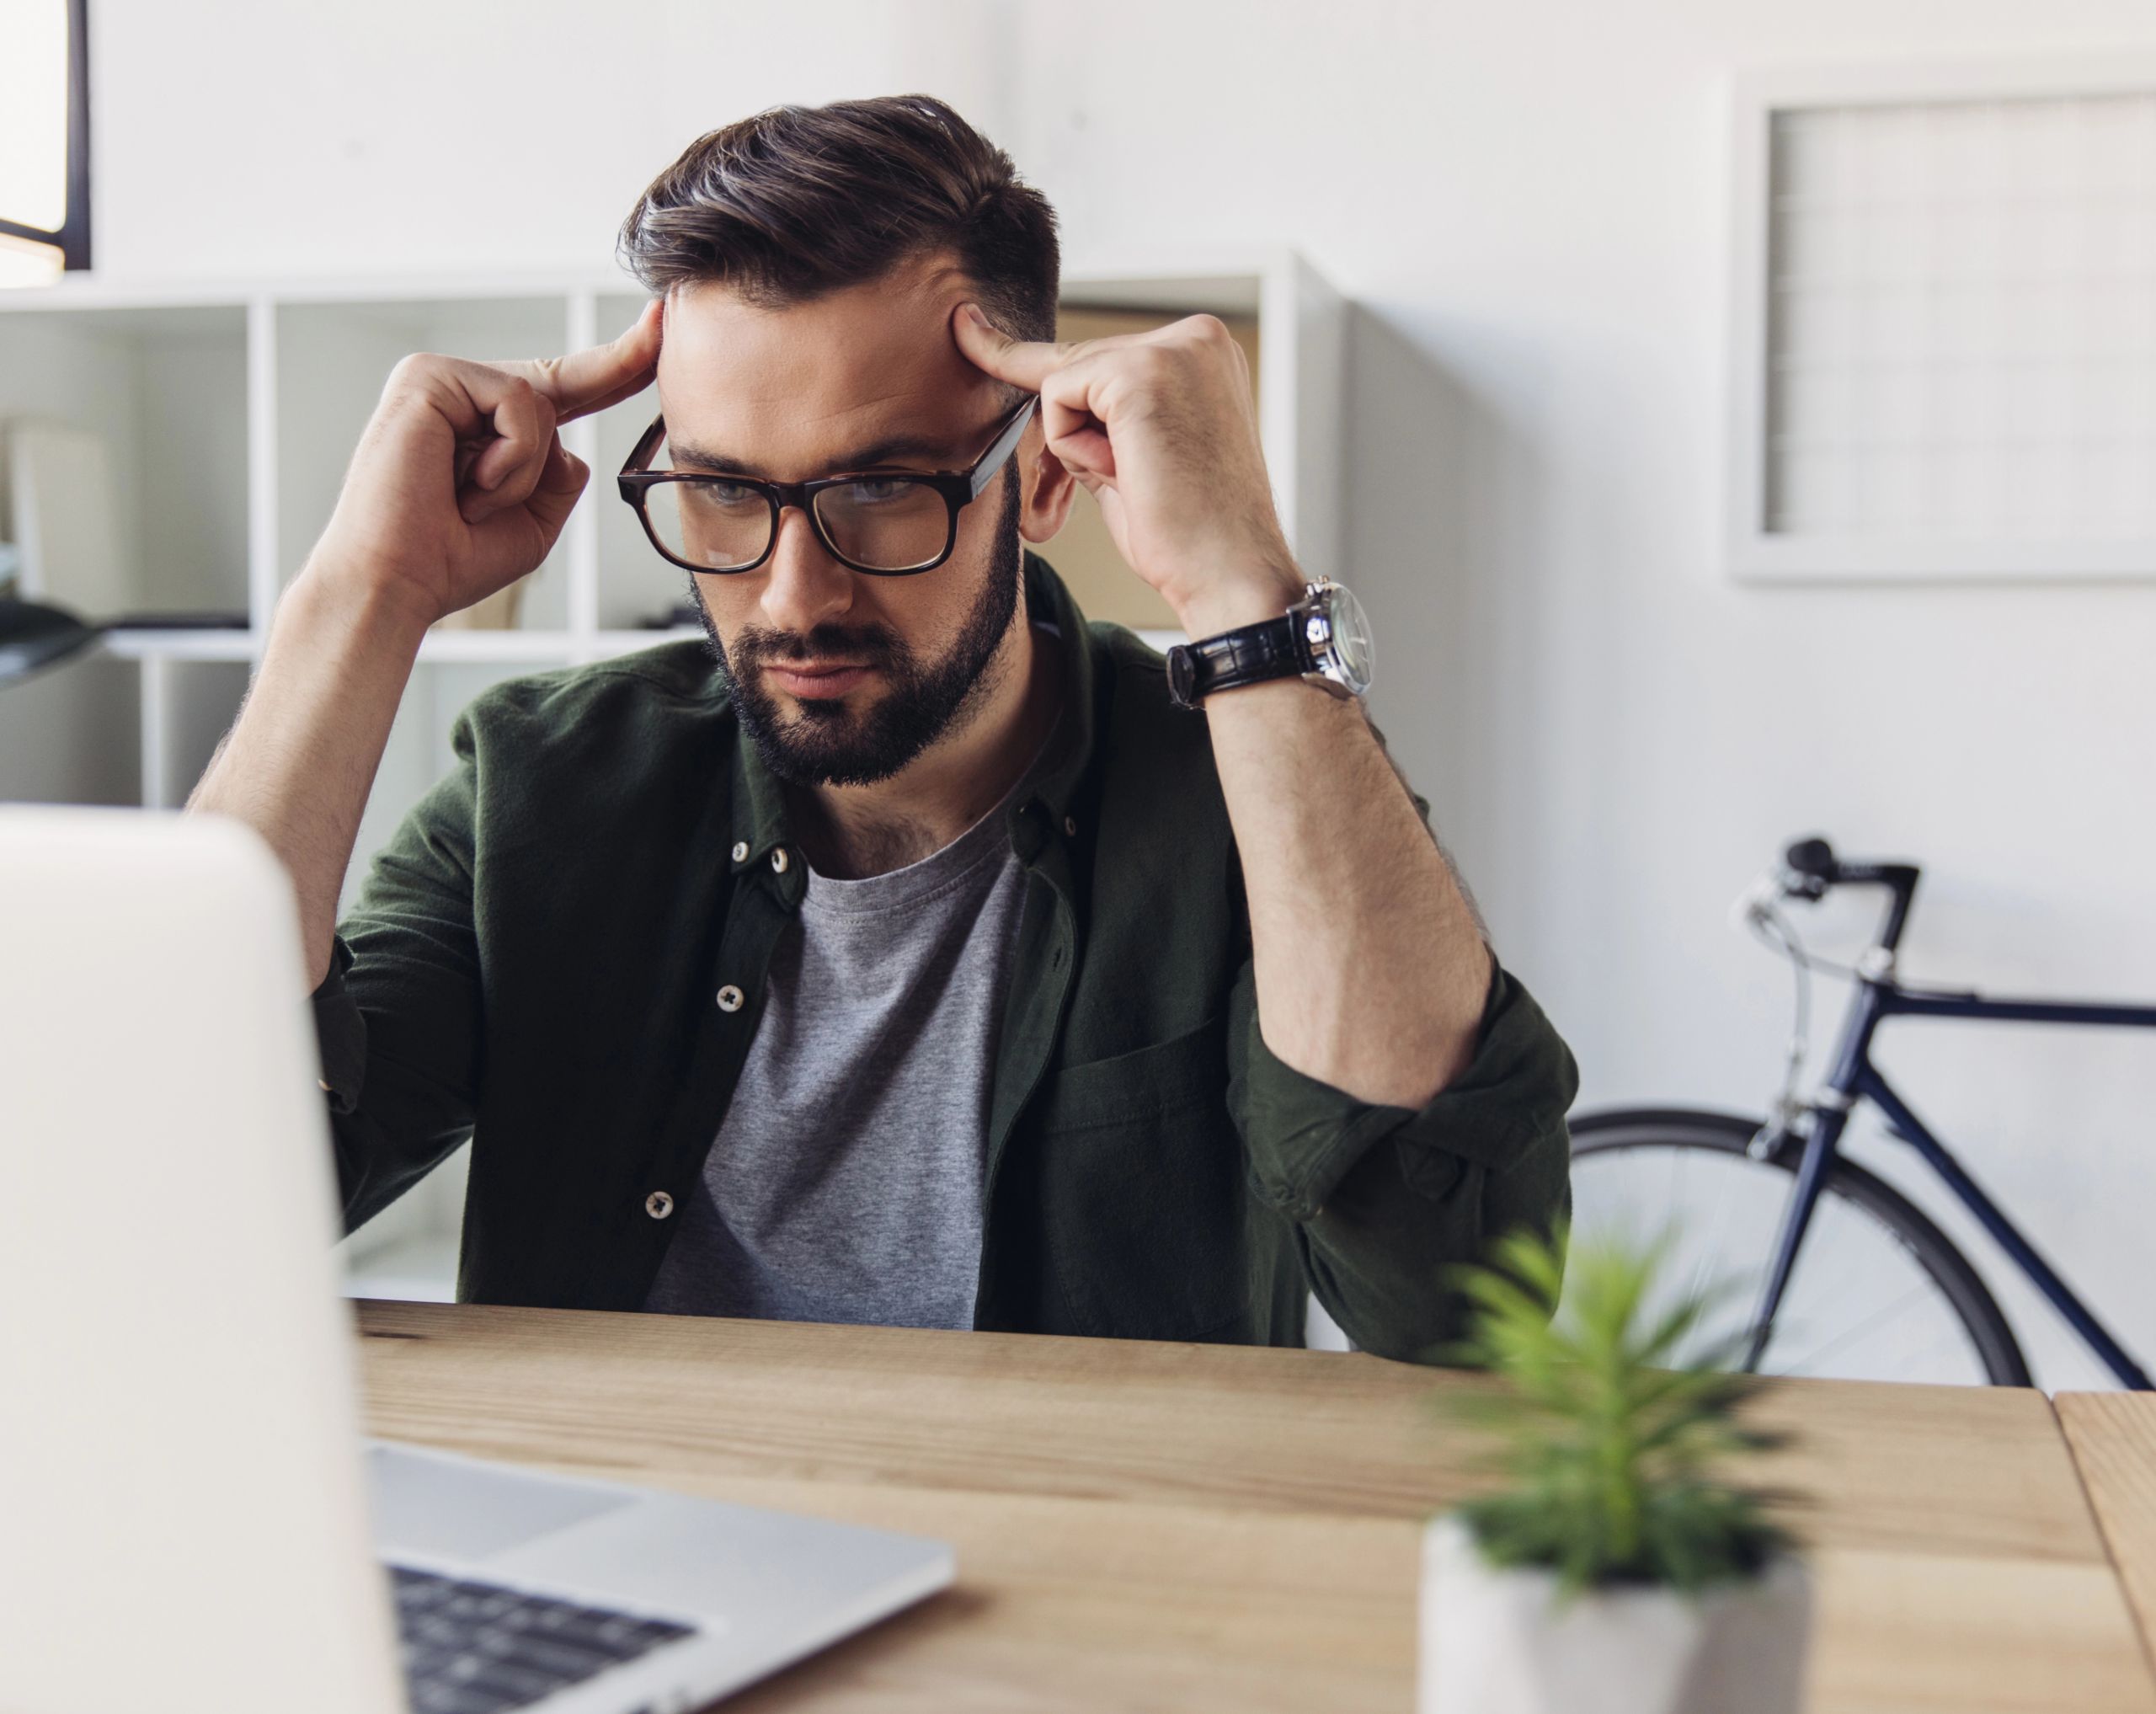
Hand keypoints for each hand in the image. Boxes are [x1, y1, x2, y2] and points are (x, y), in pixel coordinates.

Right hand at [304, 301, 662, 627]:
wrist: (398, 582)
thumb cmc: (451, 559)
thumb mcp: (532, 520)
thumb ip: (557, 474)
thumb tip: (567, 440)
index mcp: (483, 427)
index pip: (564, 391)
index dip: (615, 367)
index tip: (658, 333)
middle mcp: (461, 395)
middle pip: (559, 377)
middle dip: (616, 363)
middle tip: (652, 325)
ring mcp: (441, 379)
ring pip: (540, 399)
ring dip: (525, 469)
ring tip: (475, 502)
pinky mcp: (426, 375)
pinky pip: (518, 402)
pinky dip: (511, 456)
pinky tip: (467, 486)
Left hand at [953, 303, 1302, 635]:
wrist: (1230, 575)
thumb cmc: (1191, 535)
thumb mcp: (1140, 456)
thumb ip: (1103, 420)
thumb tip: (1045, 405)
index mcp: (1204, 354)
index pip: (1101, 355)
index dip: (1024, 353)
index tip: (964, 324)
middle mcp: (1195, 337)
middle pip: (1077, 365)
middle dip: (1078, 435)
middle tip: (1137, 480)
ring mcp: (1172, 348)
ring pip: (1064, 382)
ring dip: (1083, 448)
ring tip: (1143, 479)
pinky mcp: (1140, 372)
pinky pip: (1057, 398)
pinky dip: (1076, 449)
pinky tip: (1129, 472)